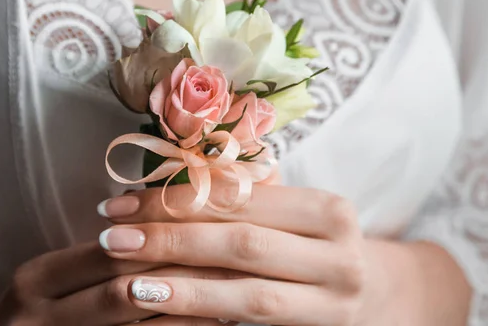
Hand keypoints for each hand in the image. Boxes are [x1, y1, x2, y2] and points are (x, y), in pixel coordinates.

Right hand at [0, 241, 241, 325]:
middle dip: (186, 270)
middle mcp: (40, 313)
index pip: (112, 249)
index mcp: (39, 277)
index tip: (217, 222)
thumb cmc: (42, 314)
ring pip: (141, 325)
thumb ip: (101, 251)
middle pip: (127, 285)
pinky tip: (213, 324)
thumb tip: (162, 203)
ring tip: (237, 291)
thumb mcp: (57, 279)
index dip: (166, 235)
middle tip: (239, 257)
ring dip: (192, 307)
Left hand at [98, 185, 375, 325]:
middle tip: (113, 239)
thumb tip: (169, 176)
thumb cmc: (315, 246)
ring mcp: (334, 303)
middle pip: (241, 243)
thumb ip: (247, 197)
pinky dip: (200, 320)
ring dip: (181, 287)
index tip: (122, 202)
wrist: (373, 297)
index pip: (240, 199)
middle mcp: (340, 256)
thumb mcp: (293, 216)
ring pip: (245, 293)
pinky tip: (161, 314)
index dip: (178, 200)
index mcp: (328, 211)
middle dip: (171, 240)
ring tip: (127, 281)